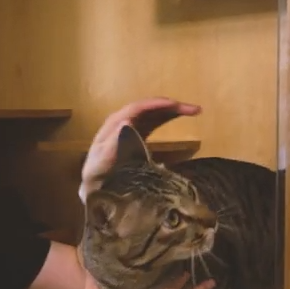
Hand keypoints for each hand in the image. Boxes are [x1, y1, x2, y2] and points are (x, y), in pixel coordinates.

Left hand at [79, 97, 201, 202]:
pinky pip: (155, 120)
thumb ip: (113, 142)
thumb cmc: (97, 173)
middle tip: (194, 109)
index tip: (175, 105)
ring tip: (194, 110)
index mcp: (114, 123)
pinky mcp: (138, 132)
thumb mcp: (102, 160)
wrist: (95, 183)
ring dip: (173, 110)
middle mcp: (124, 120)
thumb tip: (128, 119)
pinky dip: (168, 117)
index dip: (156, 105)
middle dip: (171, 105)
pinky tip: (181, 116)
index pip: (137, 108)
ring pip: (154, 112)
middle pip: (149, 107)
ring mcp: (132, 125)